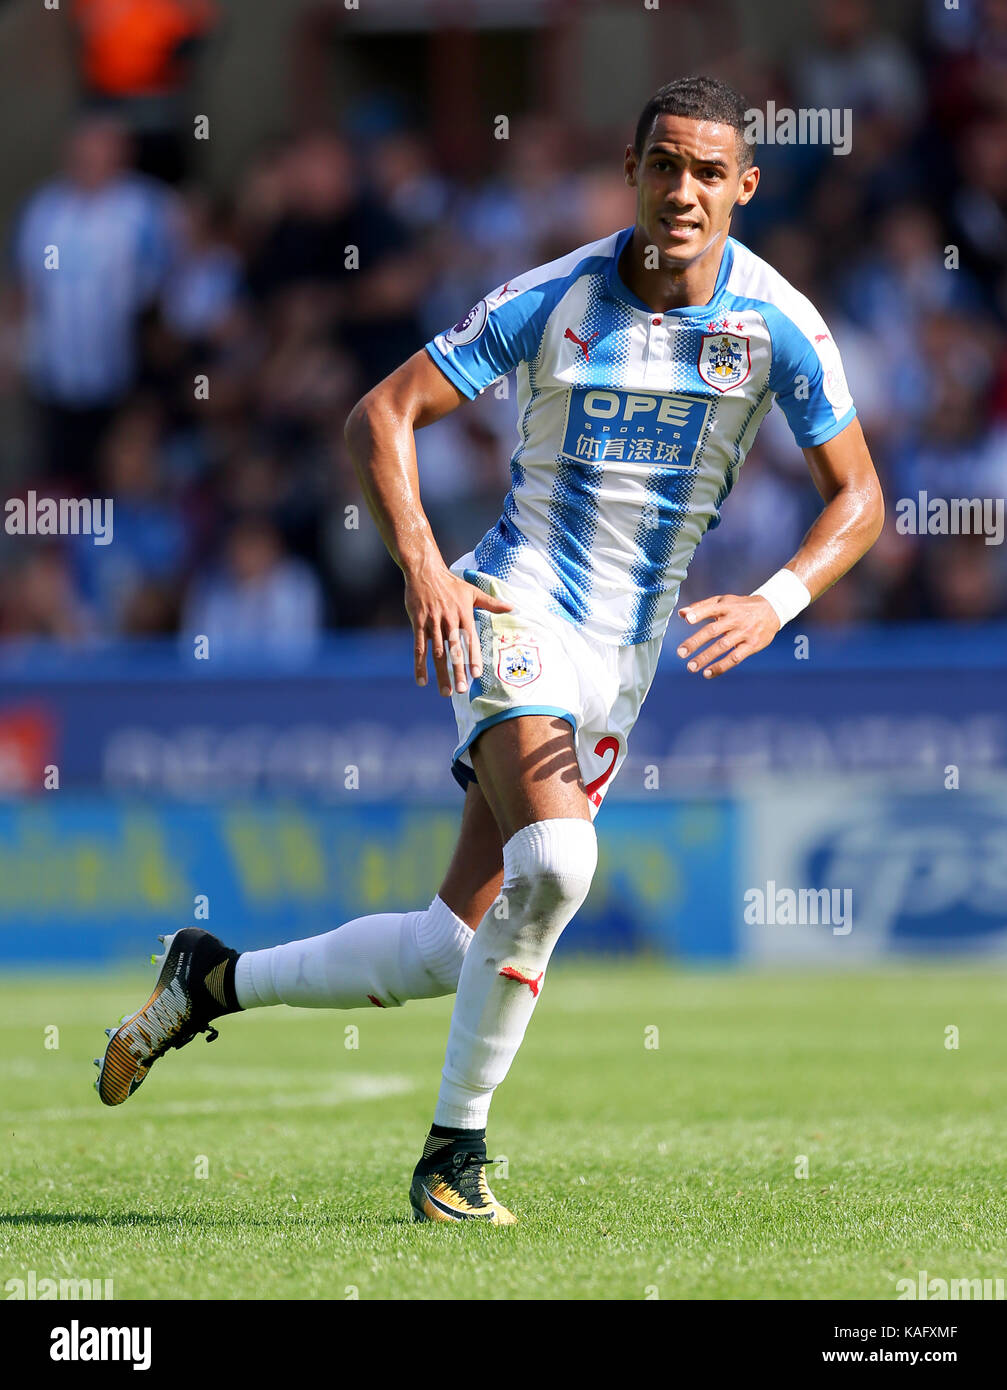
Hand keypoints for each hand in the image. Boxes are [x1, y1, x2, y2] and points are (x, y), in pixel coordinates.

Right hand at [405, 565, 511, 695]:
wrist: (425, 570)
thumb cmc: (451, 583)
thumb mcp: (473, 592)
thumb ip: (492, 603)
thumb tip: (512, 607)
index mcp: (464, 615)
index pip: (471, 641)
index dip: (473, 658)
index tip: (476, 675)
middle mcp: (449, 620)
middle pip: (454, 650)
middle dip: (458, 671)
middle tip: (461, 690)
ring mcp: (433, 622)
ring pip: (437, 652)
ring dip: (441, 673)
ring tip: (445, 692)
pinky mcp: (418, 622)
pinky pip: (419, 647)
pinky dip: (419, 665)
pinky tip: (422, 680)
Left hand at [676, 594, 779, 678]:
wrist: (772, 611)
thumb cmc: (740, 607)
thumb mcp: (724, 601)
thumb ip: (702, 607)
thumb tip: (682, 614)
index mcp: (727, 606)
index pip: (712, 609)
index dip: (700, 613)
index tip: (688, 620)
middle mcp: (735, 619)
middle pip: (714, 631)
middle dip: (696, 642)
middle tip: (681, 653)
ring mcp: (744, 633)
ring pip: (723, 646)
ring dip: (706, 658)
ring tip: (691, 667)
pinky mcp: (751, 645)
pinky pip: (735, 658)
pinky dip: (721, 666)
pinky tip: (708, 673)